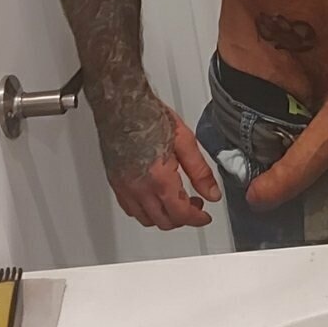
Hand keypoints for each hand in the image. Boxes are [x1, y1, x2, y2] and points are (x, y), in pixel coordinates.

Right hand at [102, 97, 220, 229]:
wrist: (122, 105)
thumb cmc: (149, 116)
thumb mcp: (185, 142)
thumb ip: (200, 172)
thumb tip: (212, 193)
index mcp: (160, 178)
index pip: (181, 214)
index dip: (197, 219)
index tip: (204, 216)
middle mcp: (139, 188)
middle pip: (164, 221)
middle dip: (183, 218)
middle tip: (194, 205)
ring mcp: (124, 187)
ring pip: (146, 219)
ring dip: (164, 216)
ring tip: (176, 200)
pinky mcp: (115, 182)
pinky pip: (130, 209)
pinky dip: (145, 210)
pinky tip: (154, 197)